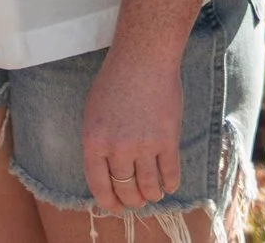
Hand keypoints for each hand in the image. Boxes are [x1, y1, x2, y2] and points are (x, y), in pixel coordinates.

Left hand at [81, 42, 183, 211]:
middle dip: (131, 200)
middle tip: (136, 200)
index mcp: (93, 142)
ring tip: (153, 194)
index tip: (115, 206)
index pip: (98, 185)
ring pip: (148, 186)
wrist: (144, 58)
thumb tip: (105, 171)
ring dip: (151, 195)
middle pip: (125, 189)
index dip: (108, 201)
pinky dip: (170, 184)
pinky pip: (170, 173)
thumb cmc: (116, 80)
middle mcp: (117, 148)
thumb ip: (98, 143)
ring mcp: (143, 145)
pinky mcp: (167, 140)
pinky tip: (169, 184)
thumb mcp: (93, 112)